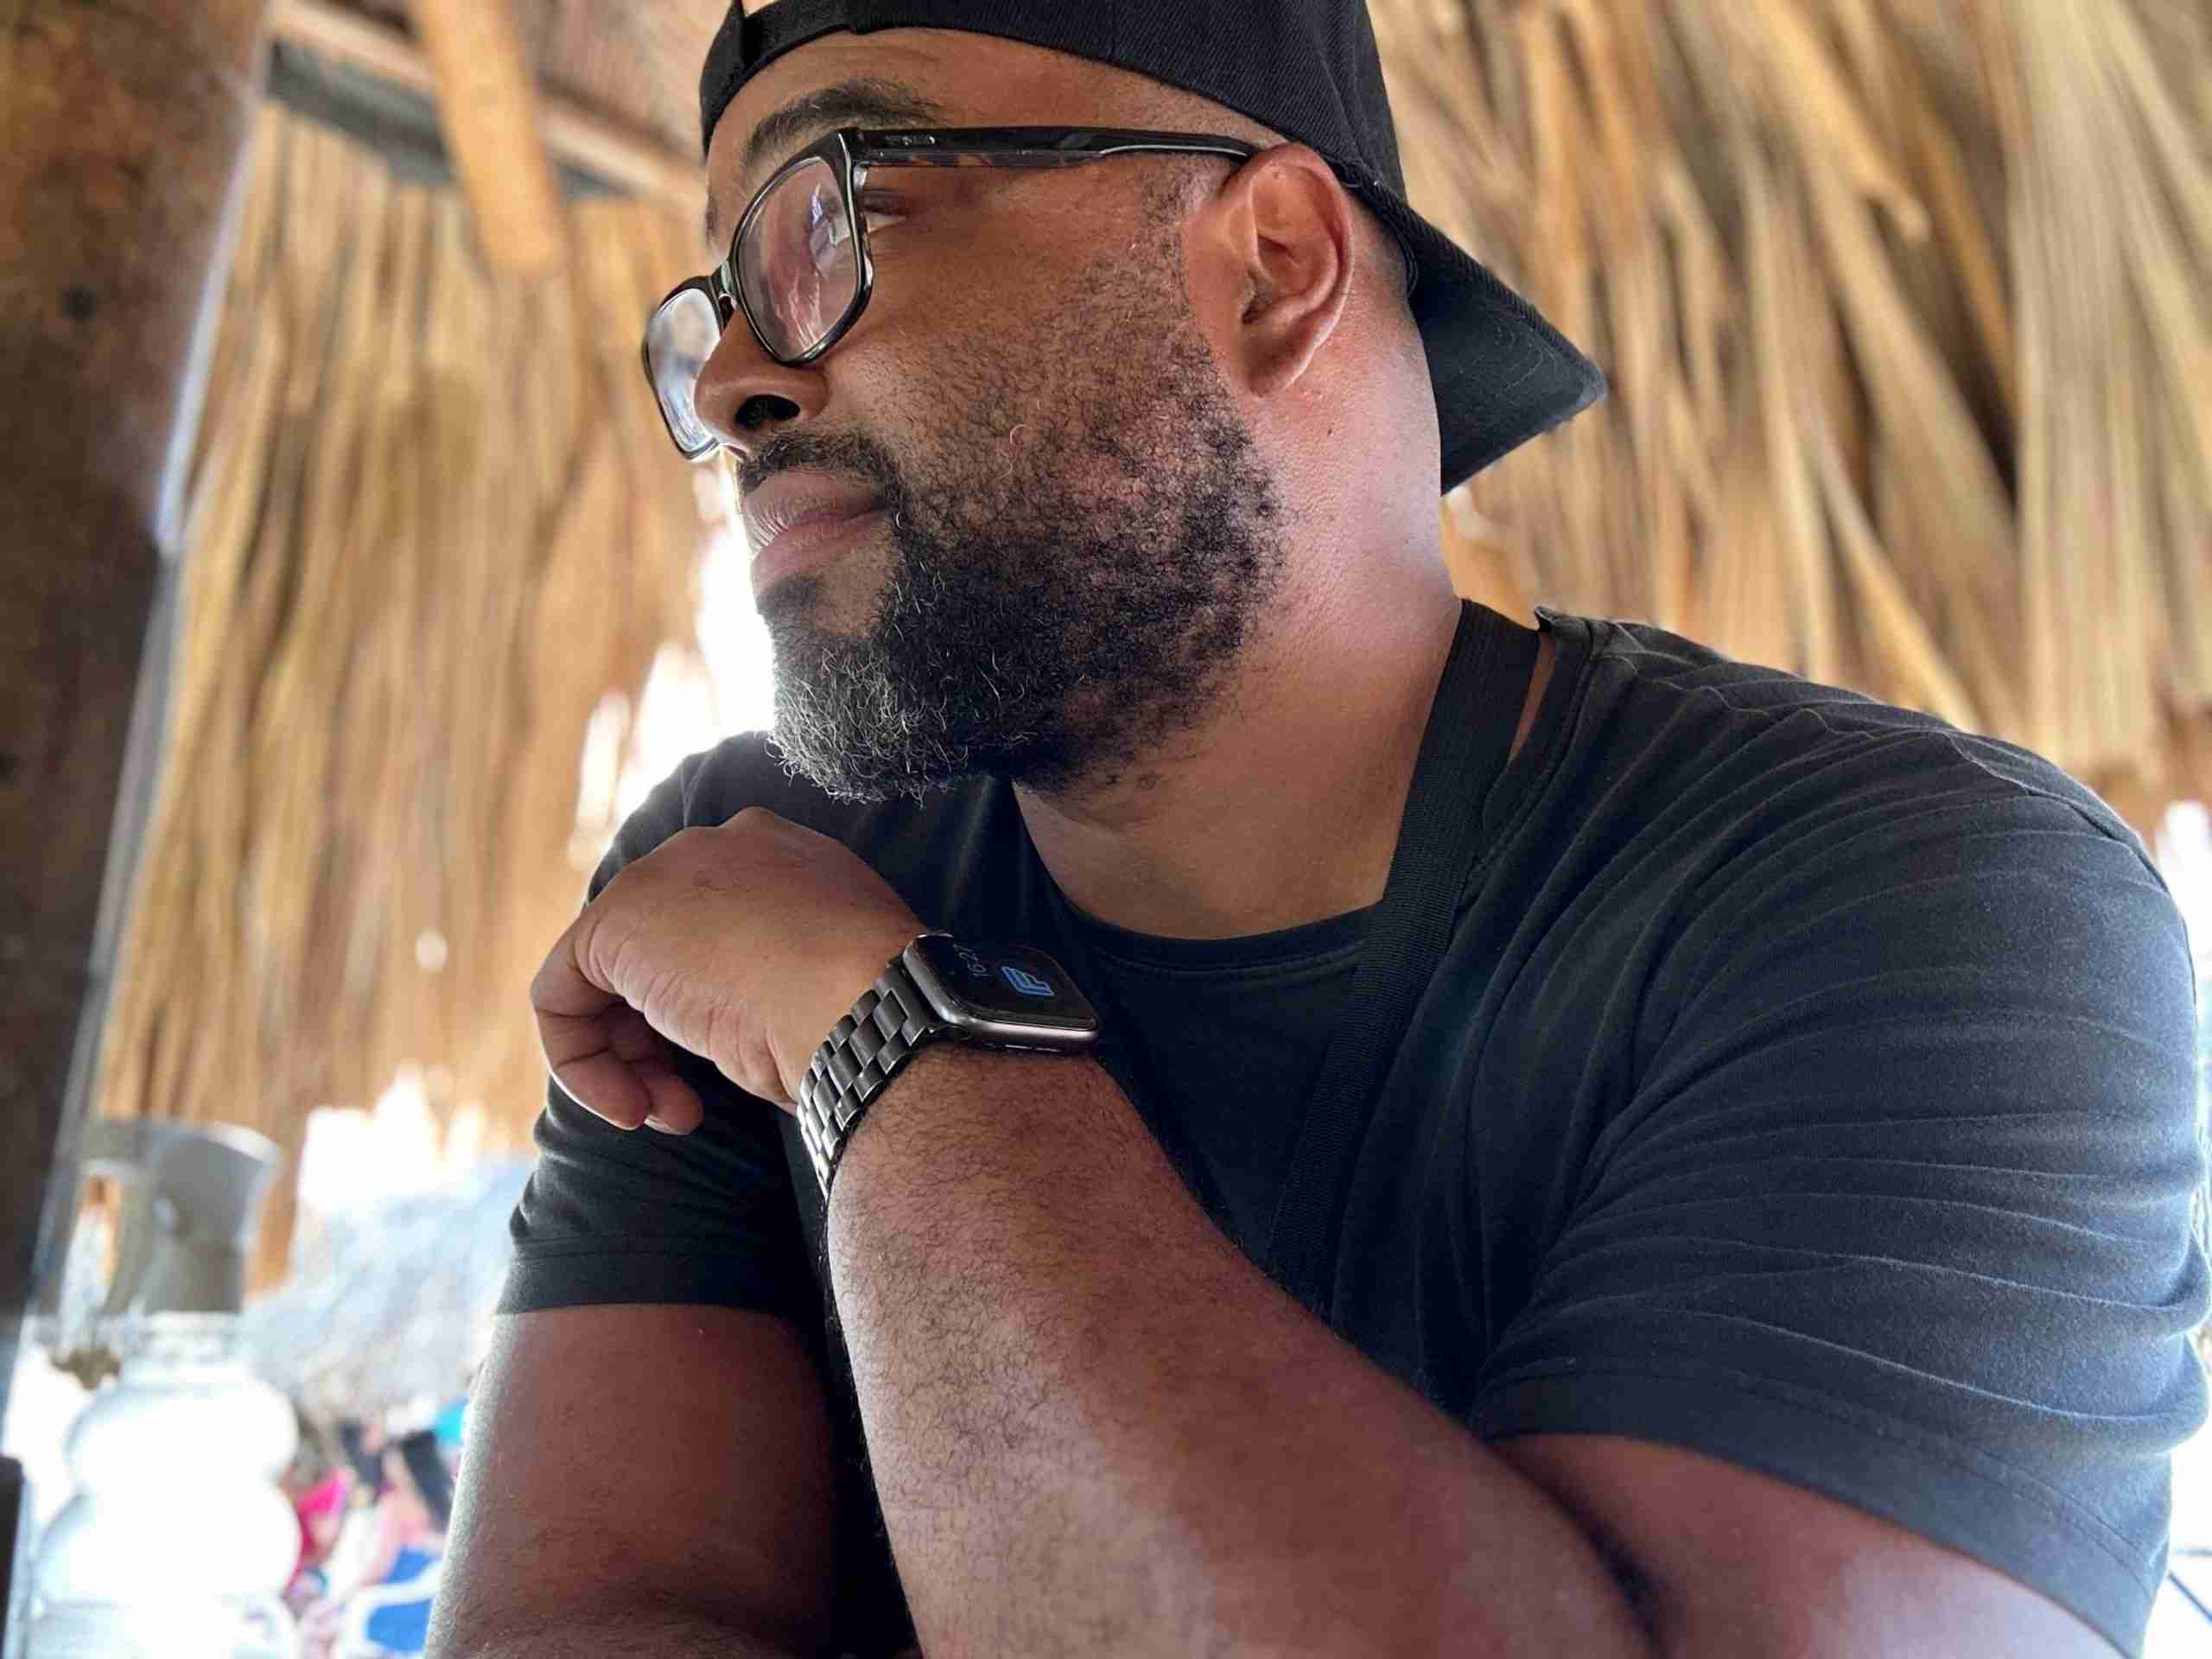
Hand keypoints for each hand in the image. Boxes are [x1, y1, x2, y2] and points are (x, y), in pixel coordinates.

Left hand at [530, 806, 925, 1131]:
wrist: (870, 1000)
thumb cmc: (872, 1011)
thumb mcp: (834, 985)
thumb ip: (791, 980)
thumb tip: (759, 1026)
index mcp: (781, 856)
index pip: (719, 928)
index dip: (716, 1005)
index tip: (749, 1056)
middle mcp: (717, 850)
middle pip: (658, 952)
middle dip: (663, 1042)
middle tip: (693, 1106)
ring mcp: (662, 878)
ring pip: (608, 981)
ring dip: (630, 1065)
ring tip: (673, 1114)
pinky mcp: (614, 923)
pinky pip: (561, 998)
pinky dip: (582, 1063)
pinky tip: (632, 1105)